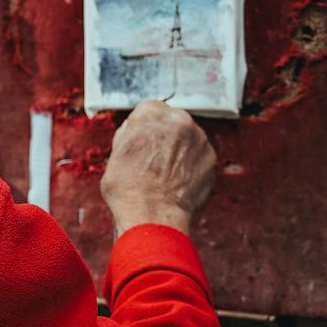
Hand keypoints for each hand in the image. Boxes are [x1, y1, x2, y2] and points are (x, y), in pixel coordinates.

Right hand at [100, 99, 216, 238]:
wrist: (153, 216)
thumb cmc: (129, 189)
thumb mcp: (115, 154)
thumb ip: (129, 135)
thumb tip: (134, 131)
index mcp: (151, 113)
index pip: (148, 110)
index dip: (143, 128)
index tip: (141, 143)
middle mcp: (179, 120)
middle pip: (171, 121)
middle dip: (164, 136)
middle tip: (153, 160)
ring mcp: (199, 138)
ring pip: (187, 138)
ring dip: (179, 150)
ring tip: (165, 174)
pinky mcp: (211, 158)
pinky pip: (199, 156)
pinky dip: (191, 165)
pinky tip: (178, 182)